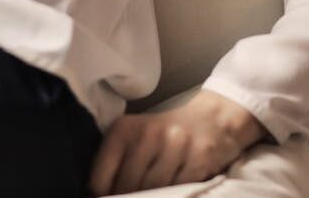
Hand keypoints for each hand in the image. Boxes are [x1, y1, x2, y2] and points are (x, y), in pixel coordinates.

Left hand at [87, 90, 268, 194]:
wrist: (212, 118)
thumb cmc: (165, 131)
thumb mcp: (136, 136)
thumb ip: (117, 162)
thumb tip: (97, 194)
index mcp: (124, 129)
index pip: (102, 176)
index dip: (100, 195)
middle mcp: (148, 136)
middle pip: (127, 188)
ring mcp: (174, 148)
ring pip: (153, 192)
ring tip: (150, 197)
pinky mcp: (197, 161)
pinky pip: (179, 192)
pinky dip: (174, 197)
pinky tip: (171, 195)